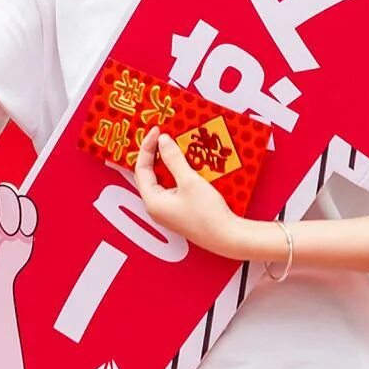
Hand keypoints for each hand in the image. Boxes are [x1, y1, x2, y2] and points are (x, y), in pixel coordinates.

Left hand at [132, 127, 243, 253]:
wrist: (227, 237)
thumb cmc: (207, 214)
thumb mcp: (189, 181)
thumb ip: (174, 159)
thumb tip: (162, 141)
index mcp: (152, 202)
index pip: (141, 169)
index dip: (147, 148)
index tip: (156, 132)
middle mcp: (157, 207)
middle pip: (148, 175)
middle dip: (155, 154)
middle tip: (162, 137)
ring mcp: (168, 211)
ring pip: (161, 180)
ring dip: (167, 162)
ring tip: (174, 146)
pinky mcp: (180, 211)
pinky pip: (172, 186)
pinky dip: (176, 172)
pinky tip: (186, 163)